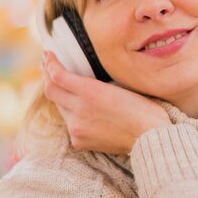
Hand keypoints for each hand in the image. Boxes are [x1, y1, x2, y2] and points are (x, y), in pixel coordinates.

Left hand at [42, 51, 170, 154]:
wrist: (149, 138)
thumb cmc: (143, 109)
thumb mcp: (120, 87)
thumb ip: (94, 84)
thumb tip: (80, 76)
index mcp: (90, 92)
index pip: (57, 76)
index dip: (49, 64)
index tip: (48, 55)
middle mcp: (79, 110)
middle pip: (51, 91)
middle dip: (47, 76)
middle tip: (48, 66)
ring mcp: (77, 128)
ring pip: (59, 107)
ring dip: (60, 96)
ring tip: (63, 86)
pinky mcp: (79, 141)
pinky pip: (69, 124)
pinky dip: (71, 115)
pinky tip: (79, 110)